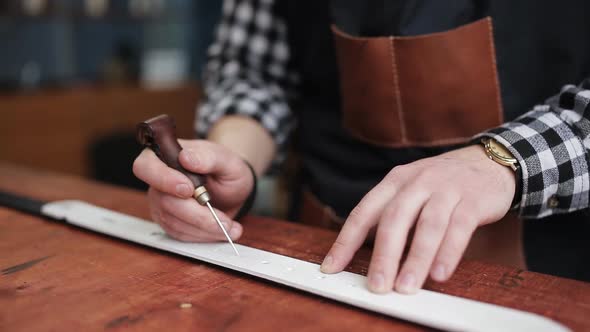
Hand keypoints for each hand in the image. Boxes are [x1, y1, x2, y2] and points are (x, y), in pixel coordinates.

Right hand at [132, 139, 253, 241]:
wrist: (232, 189)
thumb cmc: (226, 169)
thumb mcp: (225, 159)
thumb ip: (207, 157)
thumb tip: (186, 158)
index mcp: (164, 156)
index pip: (146, 166)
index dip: (163, 179)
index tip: (189, 189)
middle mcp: (158, 181)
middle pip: (164, 202)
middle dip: (196, 214)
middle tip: (223, 220)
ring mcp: (161, 203)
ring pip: (173, 222)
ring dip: (204, 228)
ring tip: (230, 227)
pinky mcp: (169, 221)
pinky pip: (180, 234)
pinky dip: (203, 235)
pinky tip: (222, 230)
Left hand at [320, 144, 515, 293]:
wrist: (487, 162)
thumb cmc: (440, 185)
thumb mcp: (410, 191)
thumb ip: (390, 218)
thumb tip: (368, 258)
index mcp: (394, 181)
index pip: (363, 212)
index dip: (346, 242)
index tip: (331, 268)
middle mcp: (417, 182)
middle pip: (394, 219)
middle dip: (384, 255)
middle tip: (378, 286)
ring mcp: (446, 189)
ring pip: (428, 225)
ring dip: (416, 259)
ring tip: (406, 287)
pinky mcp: (473, 200)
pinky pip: (459, 228)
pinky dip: (449, 252)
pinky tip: (439, 274)